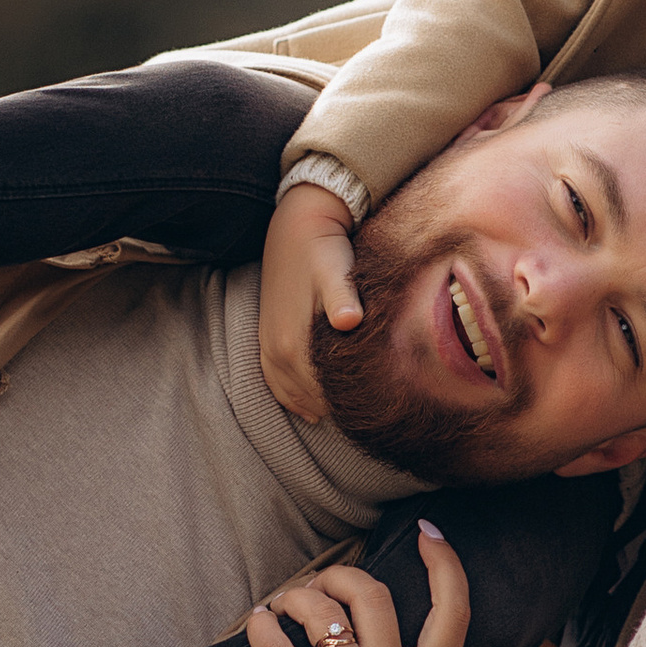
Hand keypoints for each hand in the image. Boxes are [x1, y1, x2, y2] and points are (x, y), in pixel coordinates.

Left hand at [247, 534, 467, 646]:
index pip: (453, 609)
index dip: (444, 563)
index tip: (428, 535)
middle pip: (372, 592)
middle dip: (340, 575)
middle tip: (322, 584)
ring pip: (321, 610)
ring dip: (297, 597)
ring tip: (283, 607)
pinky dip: (261, 627)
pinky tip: (256, 625)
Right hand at [259, 184, 361, 422]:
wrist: (296, 227)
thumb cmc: (324, 252)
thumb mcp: (336, 273)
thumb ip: (342, 299)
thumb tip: (349, 320)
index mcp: (293, 344)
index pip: (324, 395)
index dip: (351, 406)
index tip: (378, 413)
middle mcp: (276, 351)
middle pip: (309, 399)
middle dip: (337, 409)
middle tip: (371, 419)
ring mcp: (268, 346)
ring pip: (291, 395)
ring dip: (315, 406)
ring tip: (346, 416)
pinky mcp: (267, 338)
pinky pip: (276, 383)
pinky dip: (293, 399)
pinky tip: (312, 411)